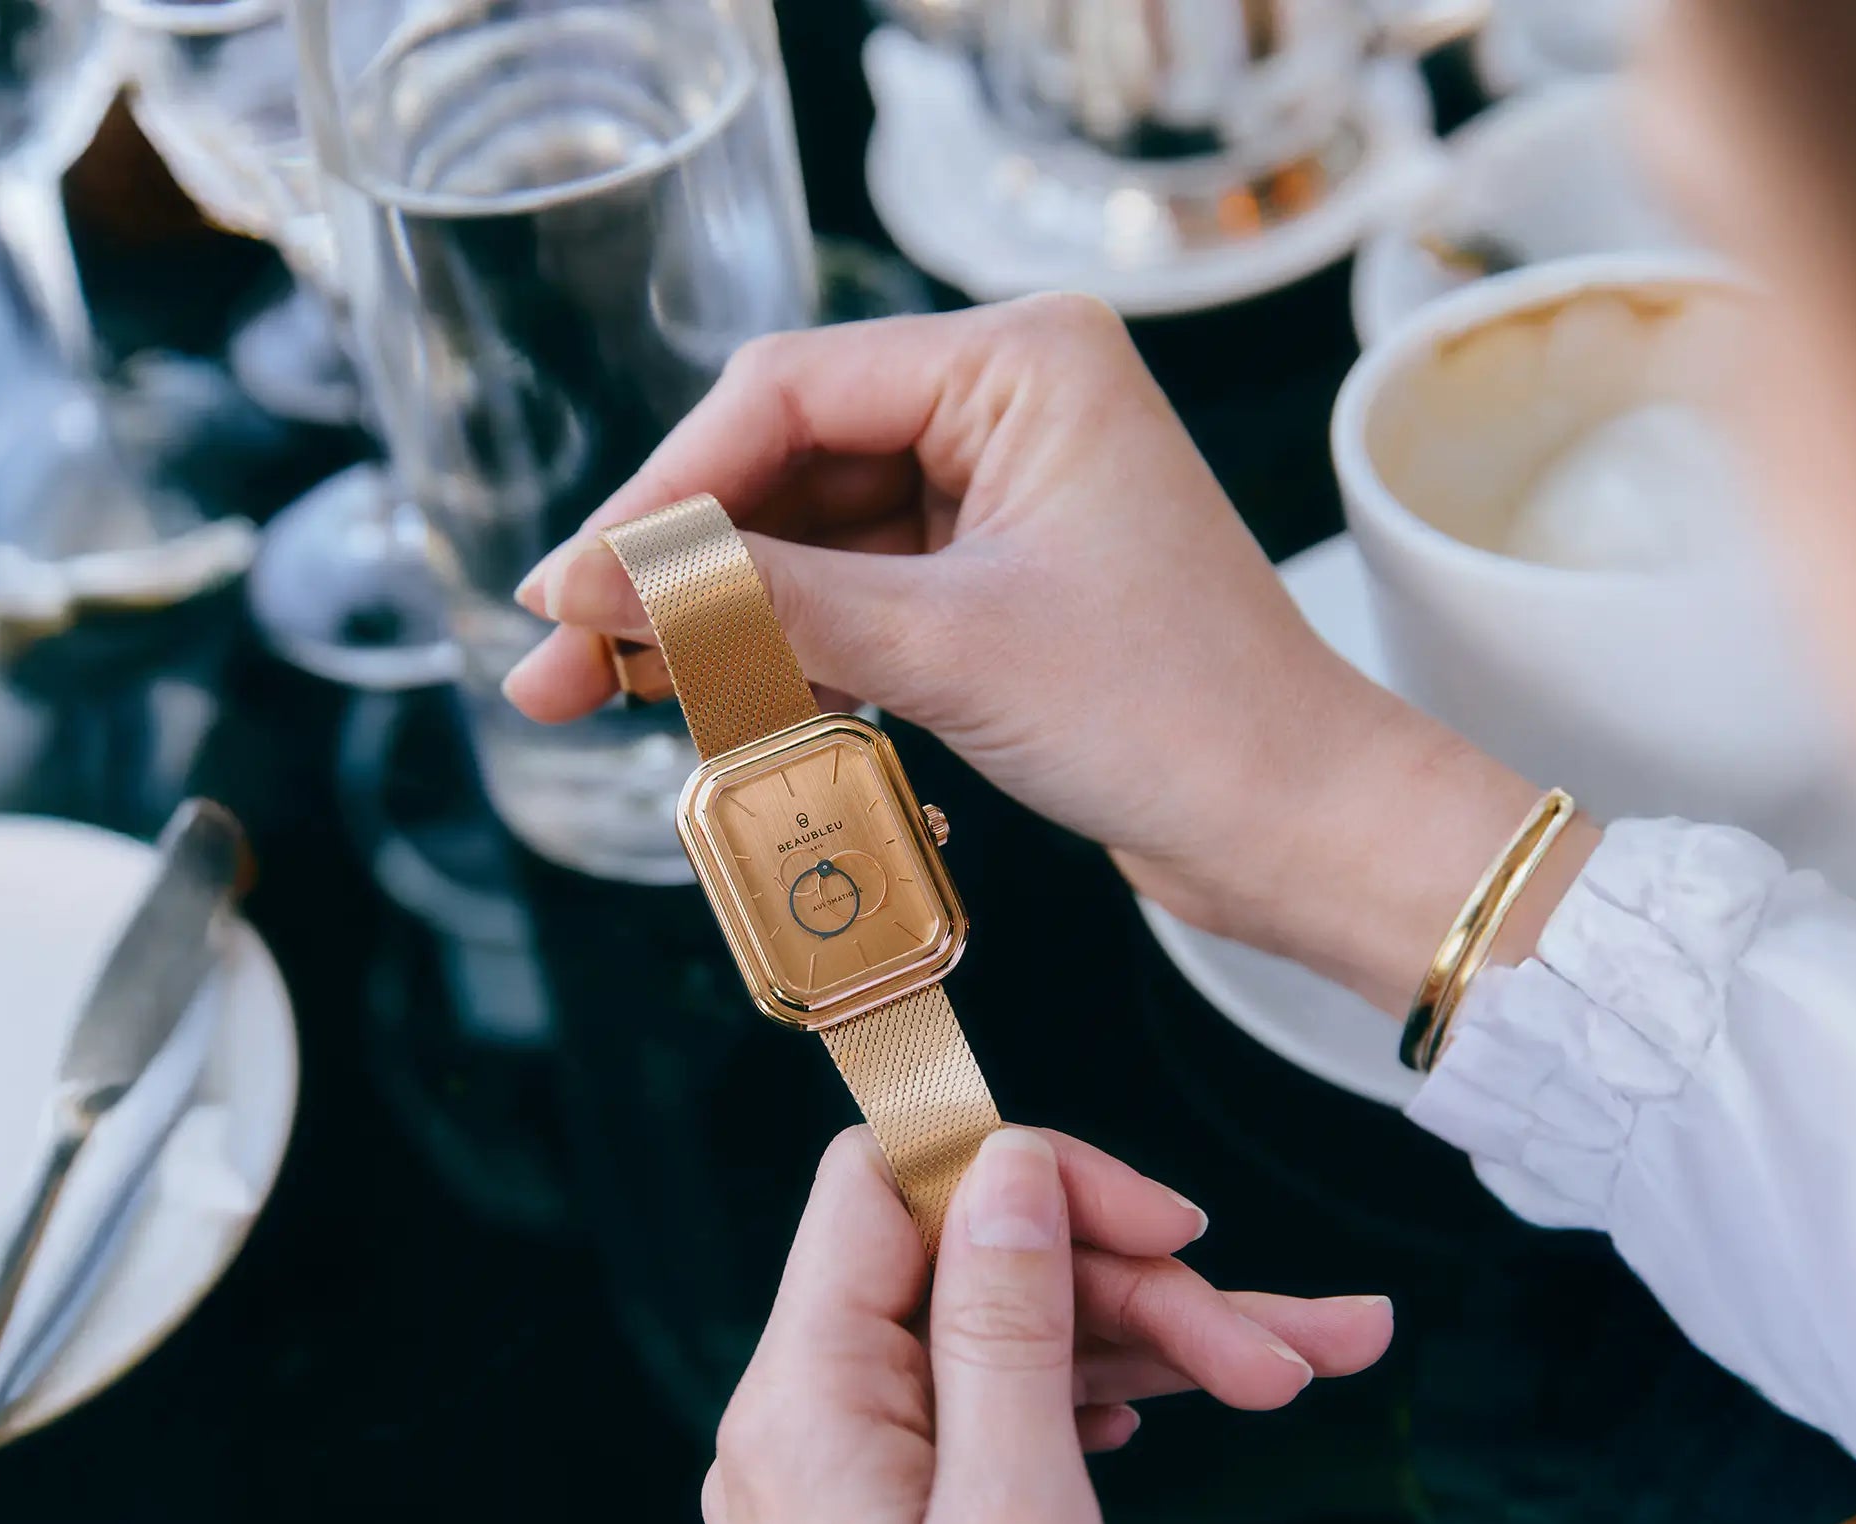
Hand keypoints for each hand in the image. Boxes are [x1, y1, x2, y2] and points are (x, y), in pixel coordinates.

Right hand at [507, 295, 1566, 1001]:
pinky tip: (713, 709)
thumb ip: (761, 604)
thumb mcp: (946, 647)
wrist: (1302, 832)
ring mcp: (1003, 492)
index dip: (659, 497)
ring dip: (714, 622)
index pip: (784, 397)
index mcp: (1021, 359)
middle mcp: (1010, 402)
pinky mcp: (998, 580)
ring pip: (807, 540)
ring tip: (604, 700)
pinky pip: (852, 596)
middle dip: (669, 570)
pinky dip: (785, 653)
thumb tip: (590, 587)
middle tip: (553, 659)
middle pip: (781, 466)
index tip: (563, 587)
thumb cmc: (1179, 715)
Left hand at [711, 1129, 1385, 1523]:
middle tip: (1283, 1349)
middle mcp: (805, 1438)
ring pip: (1007, 1346)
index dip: (1026, 1175)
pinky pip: (1001, 1425)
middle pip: (969, 1269)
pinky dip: (1109, 1407)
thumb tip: (1006, 1165)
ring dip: (1154, 1343)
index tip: (1168, 1221)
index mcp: (802, 1415)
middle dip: (1134, 1284)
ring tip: (1305, 1367)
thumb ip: (1009, 1326)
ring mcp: (852, 1495)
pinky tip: (1195, 1408)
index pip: (882, 1195)